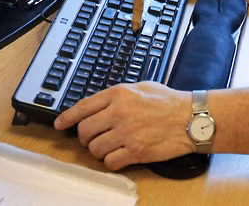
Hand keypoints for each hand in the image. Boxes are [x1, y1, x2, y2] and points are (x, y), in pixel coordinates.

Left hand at [54, 82, 192, 169]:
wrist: (189, 118)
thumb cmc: (167, 101)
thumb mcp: (138, 87)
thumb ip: (116, 94)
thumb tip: (98, 103)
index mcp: (117, 94)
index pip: (82, 107)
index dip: (67, 118)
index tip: (59, 124)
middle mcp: (118, 113)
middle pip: (85, 130)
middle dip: (84, 136)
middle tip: (91, 137)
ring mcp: (126, 133)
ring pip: (94, 148)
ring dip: (97, 150)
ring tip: (107, 146)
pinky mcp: (135, 152)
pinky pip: (110, 162)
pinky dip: (111, 161)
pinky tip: (118, 155)